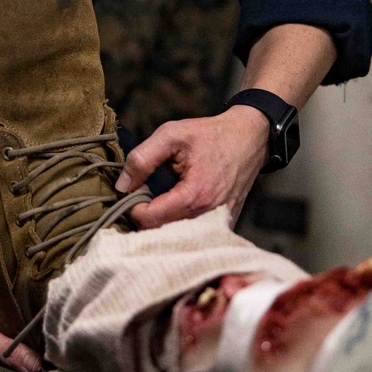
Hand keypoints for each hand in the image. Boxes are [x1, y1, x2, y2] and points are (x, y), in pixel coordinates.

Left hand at [115, 107, 268, 229]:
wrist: (250, 137)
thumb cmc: (211, 134)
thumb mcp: (171, 135)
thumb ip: (142, 159)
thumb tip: (121, 185)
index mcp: (194, 195)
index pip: (151, 220)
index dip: (133, 208)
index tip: (132, 192)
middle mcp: (209, 215)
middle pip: (163, 233)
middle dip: (145, 218)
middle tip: (141, 197)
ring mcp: (220, 222)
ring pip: (178, 237)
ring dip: (162, 223)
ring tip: (156, 202)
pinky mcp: (226, 223)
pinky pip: (196, 235)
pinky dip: (180, 226)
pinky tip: (175, 209)